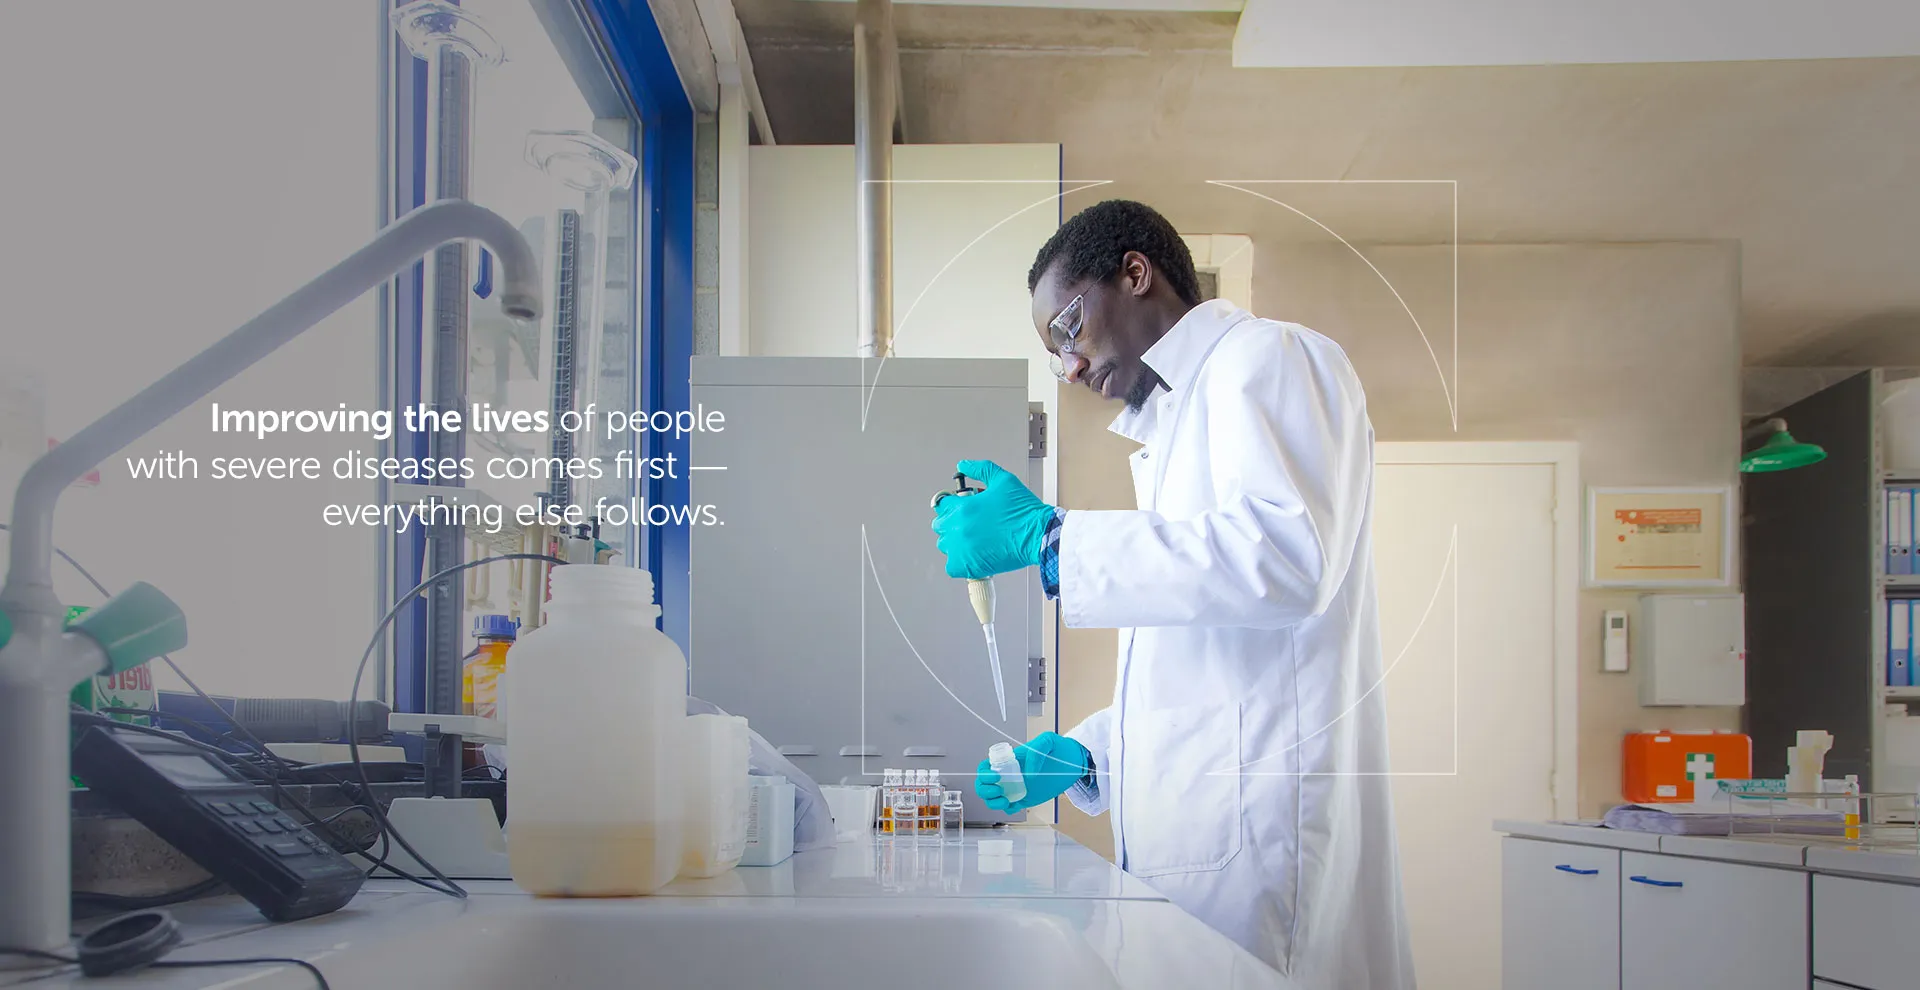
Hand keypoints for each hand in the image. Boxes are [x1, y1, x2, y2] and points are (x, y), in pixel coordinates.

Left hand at [931, 459, 1055, 578]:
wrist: (1039, 535)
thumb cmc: (1024, 512)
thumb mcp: (1003, 480)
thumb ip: (980, 469)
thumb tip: (964, 465)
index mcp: (963, 507)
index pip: (941, 505)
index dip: (951, 504)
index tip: (958, 507)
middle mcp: (959, 528)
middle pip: (940, 525)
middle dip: (952, 522)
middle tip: (970, 523)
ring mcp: (961, 549)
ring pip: (945, 545)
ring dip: (955, 542)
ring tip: (974, 539)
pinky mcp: (969, 566)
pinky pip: (952, 566)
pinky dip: (959, 563)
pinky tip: (972, 555)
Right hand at [975, 732, 1090, 812]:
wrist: (1074, 763)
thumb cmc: (1060, 749)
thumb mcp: (1049, 740)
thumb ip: (1038, 748)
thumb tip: (1028, 771)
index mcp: (1009, 760)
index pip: (986, 766)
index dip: (984, 773)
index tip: (996, 777)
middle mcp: (1009, 774)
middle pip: (983, 784)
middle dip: (984, 790)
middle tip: (998, 790)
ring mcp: (1016, 787)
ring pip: (992, 798)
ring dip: (992, 802)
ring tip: (1006, 800)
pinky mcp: (1025, 798)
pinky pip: (1010, 806)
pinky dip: (1008, 809)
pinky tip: (1015, 805)